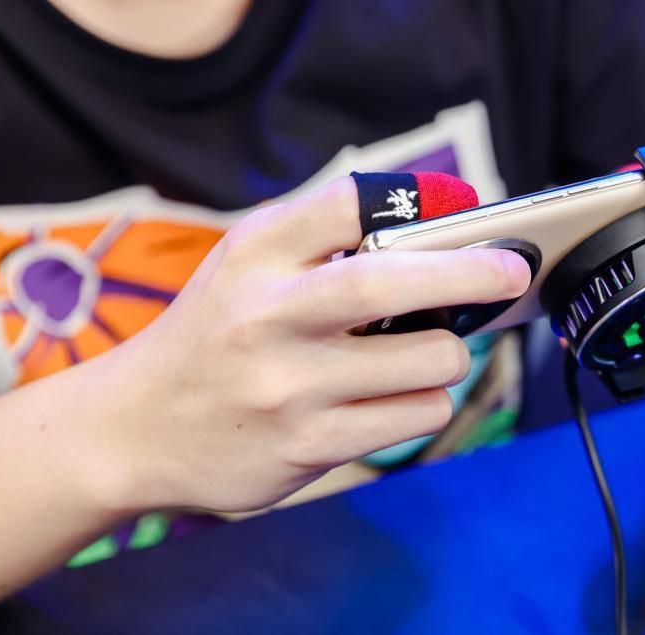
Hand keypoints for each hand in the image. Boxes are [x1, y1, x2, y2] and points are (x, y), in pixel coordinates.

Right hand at [69, 176, 530, 513]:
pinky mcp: (308, 447)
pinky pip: (416, 416)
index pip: (346, 205)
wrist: (133, 430)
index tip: (468, 204)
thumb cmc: (217, 332)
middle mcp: (266, 317)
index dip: (419, 198)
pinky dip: (425, 401)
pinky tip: (393, 396)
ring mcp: (288, 388)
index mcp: (255, 255)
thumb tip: (443, 208)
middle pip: (391, 283)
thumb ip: (326, 232)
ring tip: (425, 349)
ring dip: (448, 353)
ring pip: (429, 360)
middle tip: (512, 269)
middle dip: (471, 272)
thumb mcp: (248, 263)